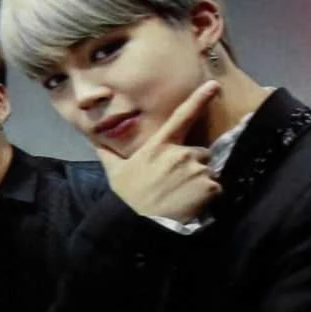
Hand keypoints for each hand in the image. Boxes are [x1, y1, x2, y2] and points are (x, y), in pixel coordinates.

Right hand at [100, 82, 223, 222]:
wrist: (145, 226)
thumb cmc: (130, 198)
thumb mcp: (116, 173)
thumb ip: (108, 154)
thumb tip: (94, 142)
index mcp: (160, 146)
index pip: (182, 116)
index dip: (199, 99)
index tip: (213, 85)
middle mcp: (181, 153)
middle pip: (199, 151)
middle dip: (193, 163)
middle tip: (177, 182)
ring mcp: (197, 170)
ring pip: (208, 169)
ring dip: (201, 179)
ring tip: (183, 195)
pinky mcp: (210, 187)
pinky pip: (215, 186)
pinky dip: (208, 194)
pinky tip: (192, 203)